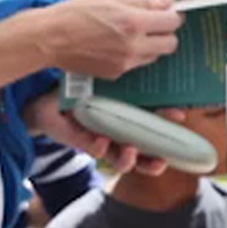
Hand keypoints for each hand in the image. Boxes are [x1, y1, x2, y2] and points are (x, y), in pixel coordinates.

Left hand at [25, 92, 175, 175]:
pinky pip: (94, 151)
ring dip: (129, 160)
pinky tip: (101, 139)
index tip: (179, 116)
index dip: (171, 129)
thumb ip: (126, 85)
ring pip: (122, 161)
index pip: (156, 132)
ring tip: (131, 150)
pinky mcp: (82, 143)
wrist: (47, 103)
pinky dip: (100, 147)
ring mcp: (102, 142)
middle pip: (145, 158)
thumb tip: (147, 65)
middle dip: (155, 162)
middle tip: (161, 159)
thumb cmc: (82, 94)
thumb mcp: (106, 87)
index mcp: (130, 123)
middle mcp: (120, 137)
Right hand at [38, 0, 183, 79]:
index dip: (171, 15)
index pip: (173, 22)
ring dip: (150, 46)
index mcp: (134, 22)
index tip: (165, 13)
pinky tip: (114, 47)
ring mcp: (125, 63)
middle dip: (165, 33)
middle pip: (171, 44)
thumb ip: (141, 1)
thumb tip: (165, 2)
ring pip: (154, 56)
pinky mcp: (115, 74)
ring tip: (130, 36)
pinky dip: (132, 56)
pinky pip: (135, 65)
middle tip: (153, 26)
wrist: (49, 39)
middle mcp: (134, 46)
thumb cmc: (74, 13)